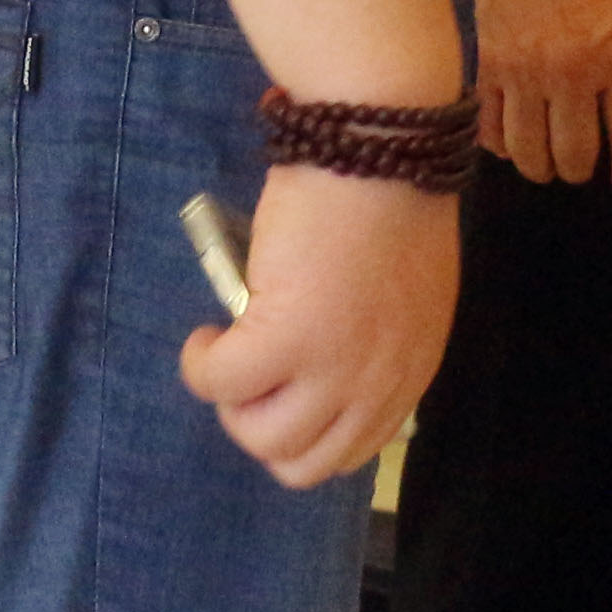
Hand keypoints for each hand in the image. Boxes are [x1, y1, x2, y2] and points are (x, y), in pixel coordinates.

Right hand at [179, 164, 459, 486]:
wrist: (384, 147)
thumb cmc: (390, 196)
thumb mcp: (400, 290)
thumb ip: (373, 337)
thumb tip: (318, 356)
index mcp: (410, 368)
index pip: (355, 449)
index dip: (308, 431)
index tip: (283, 397)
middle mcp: (378, 382)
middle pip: (305, 463)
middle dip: (265, 428)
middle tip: (252, 377)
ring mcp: (334, 367)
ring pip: (262, 438)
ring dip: (232, 402)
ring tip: (229, 353)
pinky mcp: (286, 339)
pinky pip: (220, 384)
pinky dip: (201, 364)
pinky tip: (206, 334)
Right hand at [471, 0, 611, 195]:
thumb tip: (606, 103)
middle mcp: (572, 72)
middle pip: (574, 151)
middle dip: (577, 170)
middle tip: (577, 169)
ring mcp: (525, 72)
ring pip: (528, 150)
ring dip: (538, 166)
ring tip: (543, 165)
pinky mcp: (486, 65)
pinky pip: (488, 126)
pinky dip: (498, 144)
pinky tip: (507, 143)